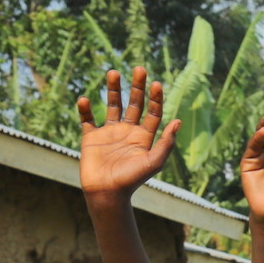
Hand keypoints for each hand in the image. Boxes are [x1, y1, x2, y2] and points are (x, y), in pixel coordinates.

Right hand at [78, 68, 180, 198]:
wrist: (108, 193)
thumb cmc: (132, 180)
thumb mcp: (153, 161)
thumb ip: (166, 142)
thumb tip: (178, 120)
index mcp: (144, 137)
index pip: (153, 113)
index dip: (156, 98)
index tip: (157, 83)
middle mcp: (128, 132)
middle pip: (135, 104)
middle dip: (138, 87)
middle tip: (140, 69)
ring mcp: (109, 133)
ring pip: (112, 106)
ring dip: (113, 89)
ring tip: (113, 72)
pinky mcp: (91, 138)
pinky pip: (87, 119)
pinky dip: (85, 109)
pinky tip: (85, 100)